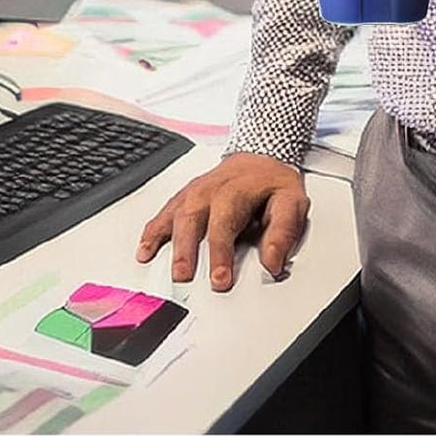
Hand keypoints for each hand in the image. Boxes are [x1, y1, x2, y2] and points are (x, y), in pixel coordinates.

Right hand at [136, 152, 308, 291]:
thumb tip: (273, 262)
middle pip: (193, 218)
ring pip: (175, 213)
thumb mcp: (291, 203)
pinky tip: (144, 249)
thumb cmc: (274, 184)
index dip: (221, 254)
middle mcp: (211, 190)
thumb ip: (282, 232)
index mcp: (236, 192)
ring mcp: (195, 192)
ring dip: (163, 237)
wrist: (262, 155)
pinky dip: (152, 230)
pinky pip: (165, 212)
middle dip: (186, 247)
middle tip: (183, 275)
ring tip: (151, 259)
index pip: (225, 225)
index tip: (220, 279)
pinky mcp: (185, 197)